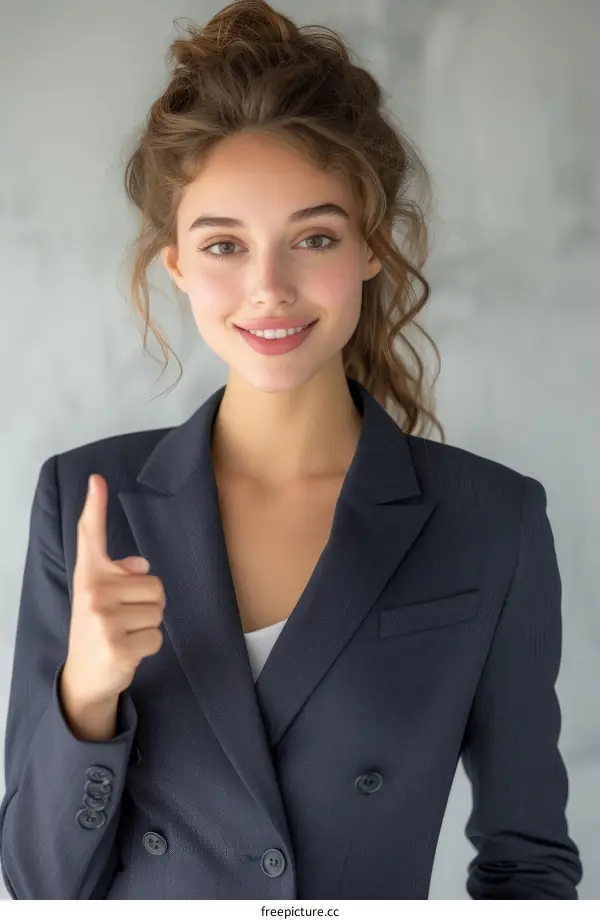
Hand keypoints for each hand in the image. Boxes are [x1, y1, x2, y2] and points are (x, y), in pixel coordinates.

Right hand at [61, 473, 165, 709]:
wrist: (84, 675)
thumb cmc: (98, 626)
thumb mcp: (101, 596)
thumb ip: (118, 573)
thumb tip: (140, 565)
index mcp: (90, 576)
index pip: (90, 535)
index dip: (95, 506)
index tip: (97, 480)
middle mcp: (93, 593)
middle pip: (155, 585)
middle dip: (149, 604)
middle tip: (125, 619)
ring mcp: (103, 620)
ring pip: (159, 611)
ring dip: (149, 626)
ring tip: (126, 634)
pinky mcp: (117, 646)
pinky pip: (157, 636)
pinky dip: (149, 646)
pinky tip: (128, 651)